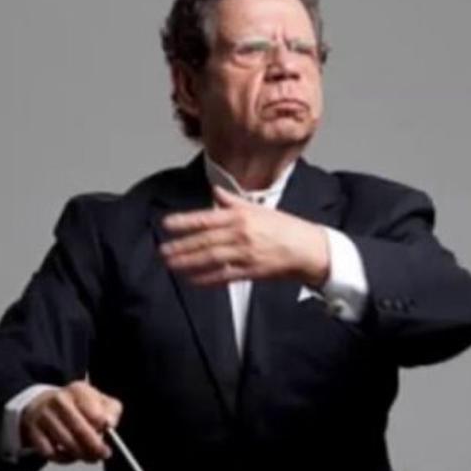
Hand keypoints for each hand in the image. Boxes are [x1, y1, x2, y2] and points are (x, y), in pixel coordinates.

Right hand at [21, 381, 122, 464]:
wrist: (42, 403)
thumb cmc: (76, 406)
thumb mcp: (97, 400)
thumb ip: (111, 410)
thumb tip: (110, 424)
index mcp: (78, 390)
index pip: (94, 411)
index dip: (104, 426)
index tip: (109, 434)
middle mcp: (59, 401)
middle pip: (80, 429)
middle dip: (94, 446)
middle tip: (103, 454)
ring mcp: (44, 416)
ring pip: (66, 443)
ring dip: (81, 454)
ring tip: (89, 457)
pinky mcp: (33, 432)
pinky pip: (50, 452)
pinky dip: (62, 459)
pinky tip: (70, 456)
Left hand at [159, 184, 329, 286]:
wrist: (308, 249)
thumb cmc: (285, 227)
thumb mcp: (260, 207)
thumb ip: (234, 201)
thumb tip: (216, 190)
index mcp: (242, 216)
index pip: (206, 218)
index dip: (184, 222)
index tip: (166, 224)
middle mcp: (241, 234)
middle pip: (204, 241)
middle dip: (181, 246)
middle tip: (162, 250)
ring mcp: (245, 254)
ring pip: (210, 259)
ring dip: (188, 262)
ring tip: (171, 264)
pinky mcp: (251, 272)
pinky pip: (223, 276)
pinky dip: (206, 279)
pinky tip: (192, 280)